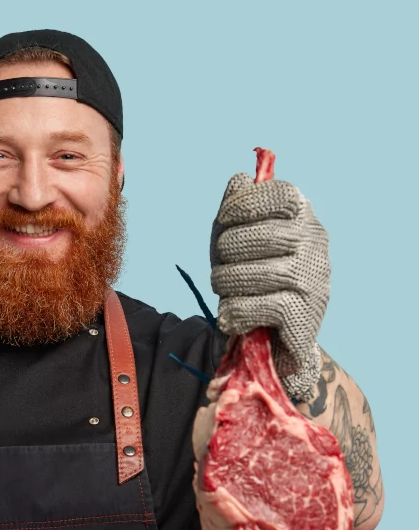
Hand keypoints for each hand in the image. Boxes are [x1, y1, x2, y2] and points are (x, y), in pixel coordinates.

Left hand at [210, 172, 329, 385]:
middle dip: (224, 254)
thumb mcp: (237, 244)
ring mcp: (313, 278)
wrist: (274, 343)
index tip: (224, 221)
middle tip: (222, 270)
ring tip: (226, 293)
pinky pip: (257, 306)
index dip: (245, 204)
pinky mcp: (304, 313)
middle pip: (257, 236)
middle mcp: (315, 244)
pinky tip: (232, 317)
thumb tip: (239, 179)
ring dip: (225, 285)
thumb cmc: (252, 283)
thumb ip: (235, 211)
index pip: (281, 194)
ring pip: (250, 273)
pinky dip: (234, 313)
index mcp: (302, 218)